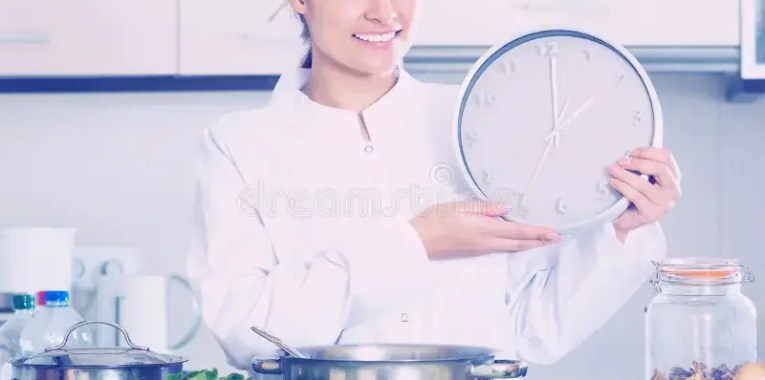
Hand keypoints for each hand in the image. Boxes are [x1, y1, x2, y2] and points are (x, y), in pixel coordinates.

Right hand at [410, 200, 561, 259]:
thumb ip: (484, 208)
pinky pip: (500, 248)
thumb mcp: (459, 207)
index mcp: (484, 230)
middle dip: (538, 241)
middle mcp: (486, 242)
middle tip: (556, 239)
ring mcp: (480, 248)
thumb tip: (506, 208)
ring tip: (541, 241)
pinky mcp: (474, 250)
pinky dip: (514, 245)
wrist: (418, 241)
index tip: (553, 233)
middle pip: (518, 244)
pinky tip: (515, 242)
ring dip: (528, 244)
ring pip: (510, 247)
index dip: (537, 233)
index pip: (517, 232)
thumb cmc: (435, 221)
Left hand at [608, 147, 681, 241]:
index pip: (666, 157)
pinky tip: (614, 182)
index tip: (632, 151)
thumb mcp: (643, 177)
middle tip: (621, 161)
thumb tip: (628, 153)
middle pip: (660, 168)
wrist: (627, 220)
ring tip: (613, 170)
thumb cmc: (635, 196)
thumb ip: (643, 165)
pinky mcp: (652, 213)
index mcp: (673, 177)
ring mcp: (664, 203)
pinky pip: (636, 196)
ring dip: (626, 175)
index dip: (648, 151)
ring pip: (645, 183)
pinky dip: (623, 187)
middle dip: (638, 162)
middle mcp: (673, 190)